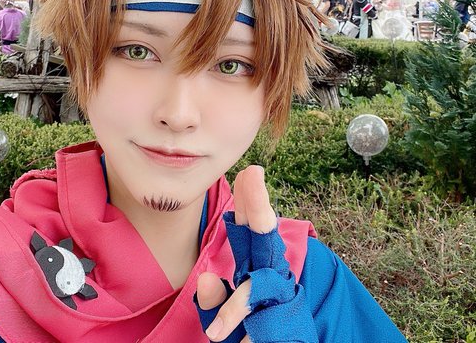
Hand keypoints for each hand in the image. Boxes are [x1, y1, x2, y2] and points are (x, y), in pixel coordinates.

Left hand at [196, 166, 275, 341]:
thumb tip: (207, 280)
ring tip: (216, 334)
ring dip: (237, 309)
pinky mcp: (288, 326)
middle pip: (266, 239)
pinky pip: (267, 329)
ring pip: (260, 290)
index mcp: (256, 266)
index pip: (250, 229)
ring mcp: (283, 299)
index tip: (250, 169)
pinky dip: (250, 341)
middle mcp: (273, 276)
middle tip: (253, 175)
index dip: (249, 199)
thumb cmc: (247, 330)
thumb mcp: (223, 313)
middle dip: (257, 208)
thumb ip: (214, 298)